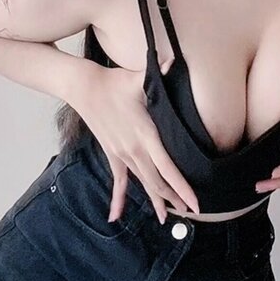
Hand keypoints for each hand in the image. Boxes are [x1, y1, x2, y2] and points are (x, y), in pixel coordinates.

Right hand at [75, 62, 199, 224]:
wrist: (84, 87)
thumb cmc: (114, 82)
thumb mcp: (139, 77)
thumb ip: (159, 72)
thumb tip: (173, 61)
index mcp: (145, 134)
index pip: (167, 167)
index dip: (182, 187)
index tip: (195, 202)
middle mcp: (133, 149)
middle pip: (157, 182)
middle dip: (175, 199)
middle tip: (192, 213)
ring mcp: (121, 154)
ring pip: (142, 183)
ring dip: (155, 200)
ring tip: (165, 219)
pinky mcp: (112, 154)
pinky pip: (117, 181)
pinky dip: (118, 199)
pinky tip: (114, 217)